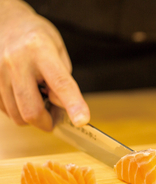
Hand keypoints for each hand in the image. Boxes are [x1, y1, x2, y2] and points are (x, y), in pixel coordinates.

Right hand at [0, 0, 89, 130]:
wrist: (6, 23)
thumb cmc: (37, 37)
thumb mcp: (59, 51)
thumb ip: (63, 79)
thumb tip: (64, 107)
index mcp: (40, 50)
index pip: (60, 83)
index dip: (73, 104)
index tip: (82, 120)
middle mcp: (16, 62)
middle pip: (31, 109)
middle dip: (47, 122)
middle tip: (54, 118)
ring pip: (16, 115)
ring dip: (33, 117)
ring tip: (39, 100)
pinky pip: (5, 110)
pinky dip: (19, 111)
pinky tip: (25, 96)